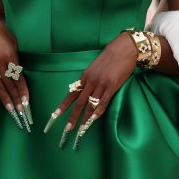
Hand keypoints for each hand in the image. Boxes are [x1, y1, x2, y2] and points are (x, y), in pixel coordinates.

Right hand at [0, 11, 30, 129]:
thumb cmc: (1, 31)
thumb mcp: (13, 41)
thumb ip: (15, 58)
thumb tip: (19, 72)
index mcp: (10, 56)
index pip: (19, 78)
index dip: (23, 91)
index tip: (27, 102)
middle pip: (10, 85)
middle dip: (16, 98)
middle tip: (21, 111)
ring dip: (5, 99)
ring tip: (10, 110)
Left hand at [48, 33, 136, 148]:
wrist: (123, 49)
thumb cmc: (110, 57)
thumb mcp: (95, 67)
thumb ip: (89, 79)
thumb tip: (84, 90)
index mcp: (85, 76)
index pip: (71, 94)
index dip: (63, 106)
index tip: (55, 115)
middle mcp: (90, 81)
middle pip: (79, 103)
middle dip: (72, 117)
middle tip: (67, 129)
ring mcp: (101, 84)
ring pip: (90, 105)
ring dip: (85, 119)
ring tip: (80, 130)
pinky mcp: (112, 86)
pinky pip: (103, 102)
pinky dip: (98, 112)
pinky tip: (93, 120)